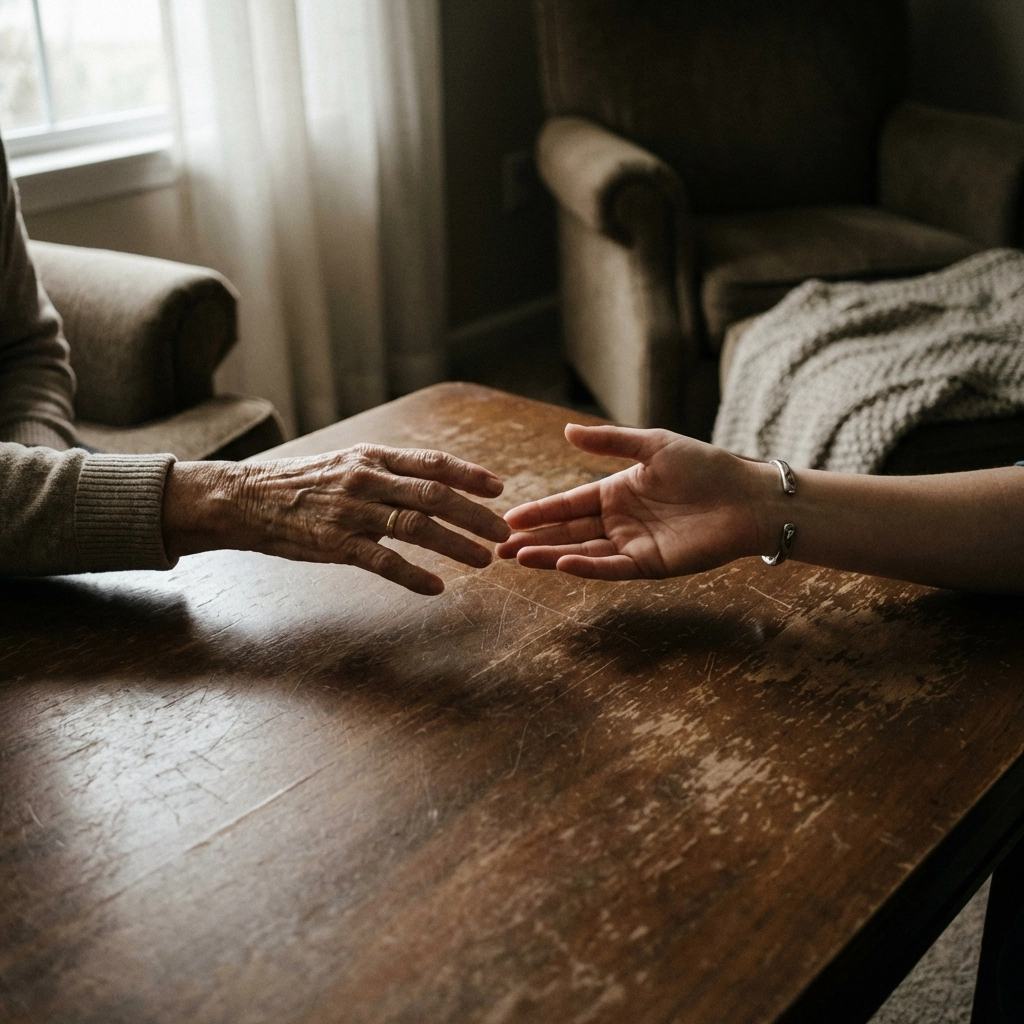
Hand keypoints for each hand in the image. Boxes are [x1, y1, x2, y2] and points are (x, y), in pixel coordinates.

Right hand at [163, 444, 510, 594]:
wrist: (246, 499)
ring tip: (484, 559)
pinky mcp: (335, 545)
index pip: (432, 462)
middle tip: (503, 533)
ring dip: (456, 545)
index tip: (499, 489)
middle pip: (434, 495)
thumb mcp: (348, 463)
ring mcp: (352, 513)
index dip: (470, 475)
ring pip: (417, 528)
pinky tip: (436, 588)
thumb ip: (388, 471)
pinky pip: (383, 562)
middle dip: (475, 515)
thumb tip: (434, 480)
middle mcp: (367, 481)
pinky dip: (414, 576)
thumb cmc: (303, 483)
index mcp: (373, 457)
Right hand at [497, 424, 771, 579]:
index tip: (509, 518)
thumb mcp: (654, 446)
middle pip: (568, 532)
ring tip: (518, 558)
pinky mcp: (650, 564)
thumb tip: (566, 432)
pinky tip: (562, 564)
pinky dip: (586, 567)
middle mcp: (619, 521)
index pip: (568, 504)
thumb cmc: (706, 467)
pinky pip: (611, 567)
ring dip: (550, 555)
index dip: (539, 511)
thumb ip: (610, 442)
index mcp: (616, 492)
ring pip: (582, 552)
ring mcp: (633, 545)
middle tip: (499, 548)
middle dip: (533, 540)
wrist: (748, 498)